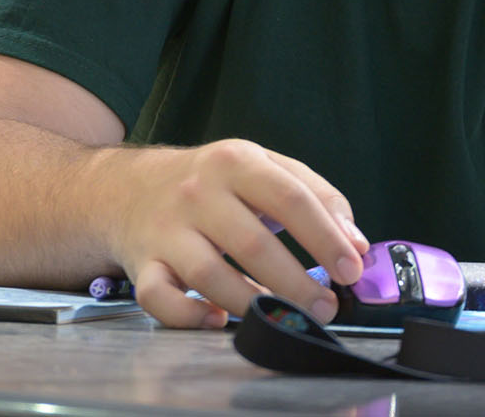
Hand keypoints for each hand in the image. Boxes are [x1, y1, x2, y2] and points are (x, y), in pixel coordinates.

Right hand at [88, 139, 367, 328]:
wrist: (129, 187)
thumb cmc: (216, 182)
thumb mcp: (266, 167)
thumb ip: (318, 197)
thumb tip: (356, 244)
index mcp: (237, 163)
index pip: (291, 199)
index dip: (326, 238)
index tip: (352, 269)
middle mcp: (198, 194)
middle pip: (252, 244)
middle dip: (296, 283)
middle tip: (326, 307)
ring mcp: (166, 231)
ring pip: (209, 276)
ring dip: (252, 303)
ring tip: (284, 317)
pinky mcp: (142, 264)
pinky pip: (158, 298)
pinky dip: (188, 315)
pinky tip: (218, 321)